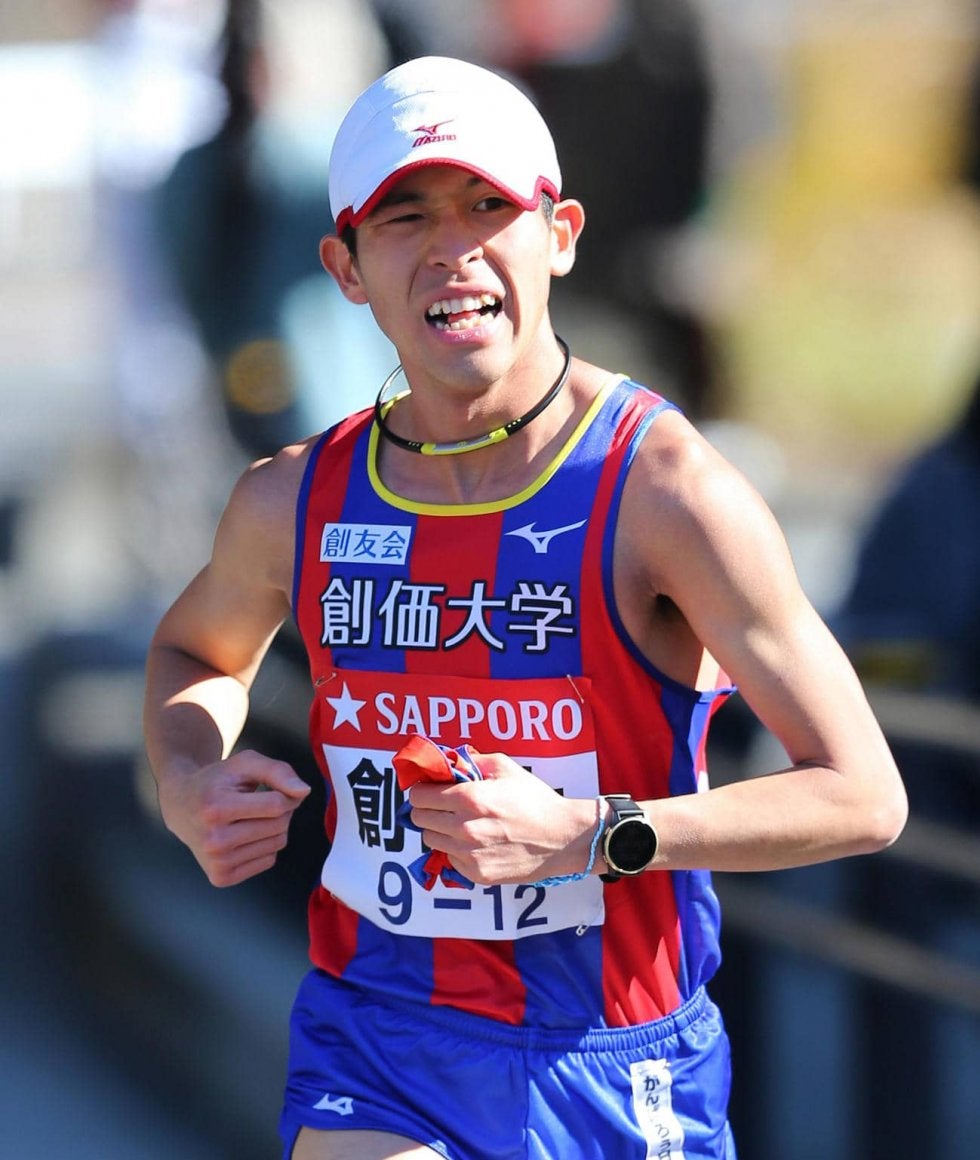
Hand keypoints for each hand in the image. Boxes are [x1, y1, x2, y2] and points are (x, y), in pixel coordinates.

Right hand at [157, 749, 310, 886]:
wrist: (181, 805)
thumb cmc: (216, 781)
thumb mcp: (244, 763)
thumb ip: (278, 771)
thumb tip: (304, 792)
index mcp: (215, 809)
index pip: (277, 805)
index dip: (286, 793)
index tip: (273, 787)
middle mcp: (213, 840)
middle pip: (279, 825)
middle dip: (280, 810)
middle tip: (259, 801)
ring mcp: (216, 863)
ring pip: (278, 843)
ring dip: (273, 827)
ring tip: (249, 816)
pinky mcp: (221, 877)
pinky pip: (269, 860)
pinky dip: (265, 845)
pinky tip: (243, 834)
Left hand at [406, 752, 596, 884]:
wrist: (562, 838)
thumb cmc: (535, 800)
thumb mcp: (505, 768)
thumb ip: (472, 760)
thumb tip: (448, 761)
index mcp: (469, 798)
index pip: (419, 796)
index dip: (422, 790)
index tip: (430, 789)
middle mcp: (464, 827)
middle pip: (419, 818)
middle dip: (427, 809)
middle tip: (443, 806)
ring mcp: (469, 854)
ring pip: (430, 840)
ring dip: (439, 829)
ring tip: (461, 823)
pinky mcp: (476, 874)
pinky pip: (449, 859)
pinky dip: (456, 849)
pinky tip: (475, 842)